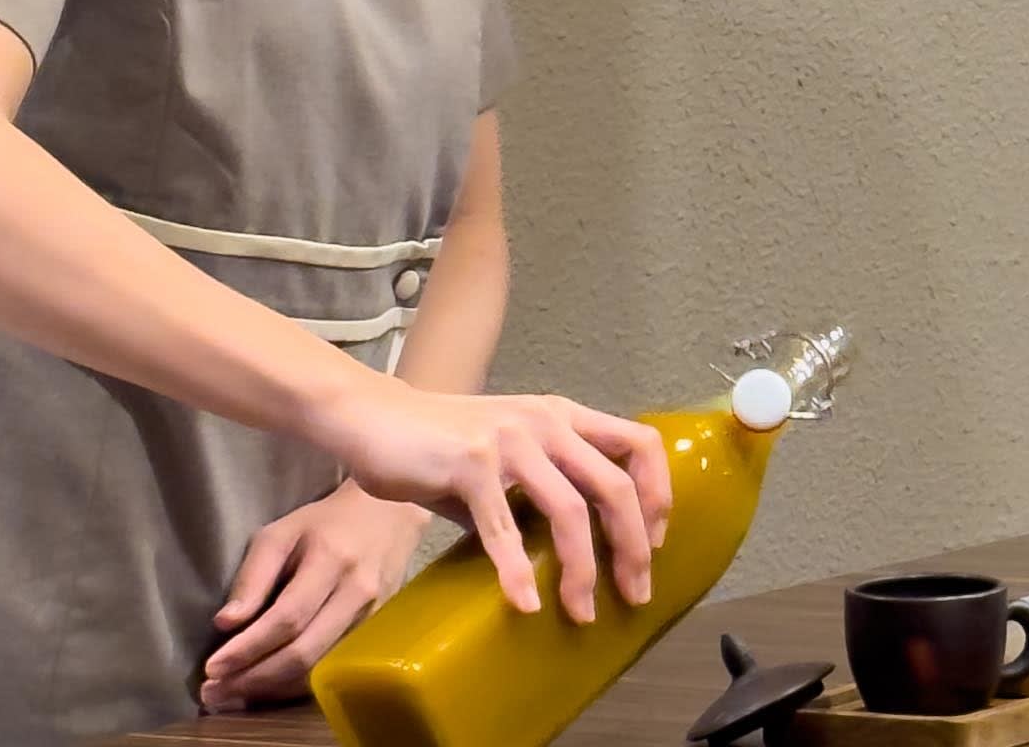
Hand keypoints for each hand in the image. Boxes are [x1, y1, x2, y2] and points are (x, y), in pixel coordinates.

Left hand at [199, 483, 426, 711]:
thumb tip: (225, 624)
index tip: (212, 668)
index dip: (248, 647)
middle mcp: (357, 593)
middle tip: (214, 693)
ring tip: (232, 696)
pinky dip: (294, 684)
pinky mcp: (378, 635)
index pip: (287, 617)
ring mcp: (373, 618)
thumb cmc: (323, 525)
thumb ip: (253, 576)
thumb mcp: (280, 534)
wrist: (388, 519)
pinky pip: (332, 669)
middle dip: (255, 679)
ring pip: (320, 668)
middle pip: (305, 652)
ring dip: (272, 689)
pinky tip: (266, 689)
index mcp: (330, 561)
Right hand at [298, 374, 672, 622]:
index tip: (655, 541)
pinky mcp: (470, 464)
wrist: (370, 417)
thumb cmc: (437, 443)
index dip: (658, 494)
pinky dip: (517, 571)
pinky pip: (504, 528)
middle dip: (633, 548)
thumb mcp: (505, 457)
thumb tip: (571, 550)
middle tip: (635, 593)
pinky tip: (526, 602)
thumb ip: (539, 491)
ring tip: (582, 611)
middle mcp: (546, 422)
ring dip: (583, 570)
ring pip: (570, 511)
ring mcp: (509, 440)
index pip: (640, 444)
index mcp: (562, 416)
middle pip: (615, 487)